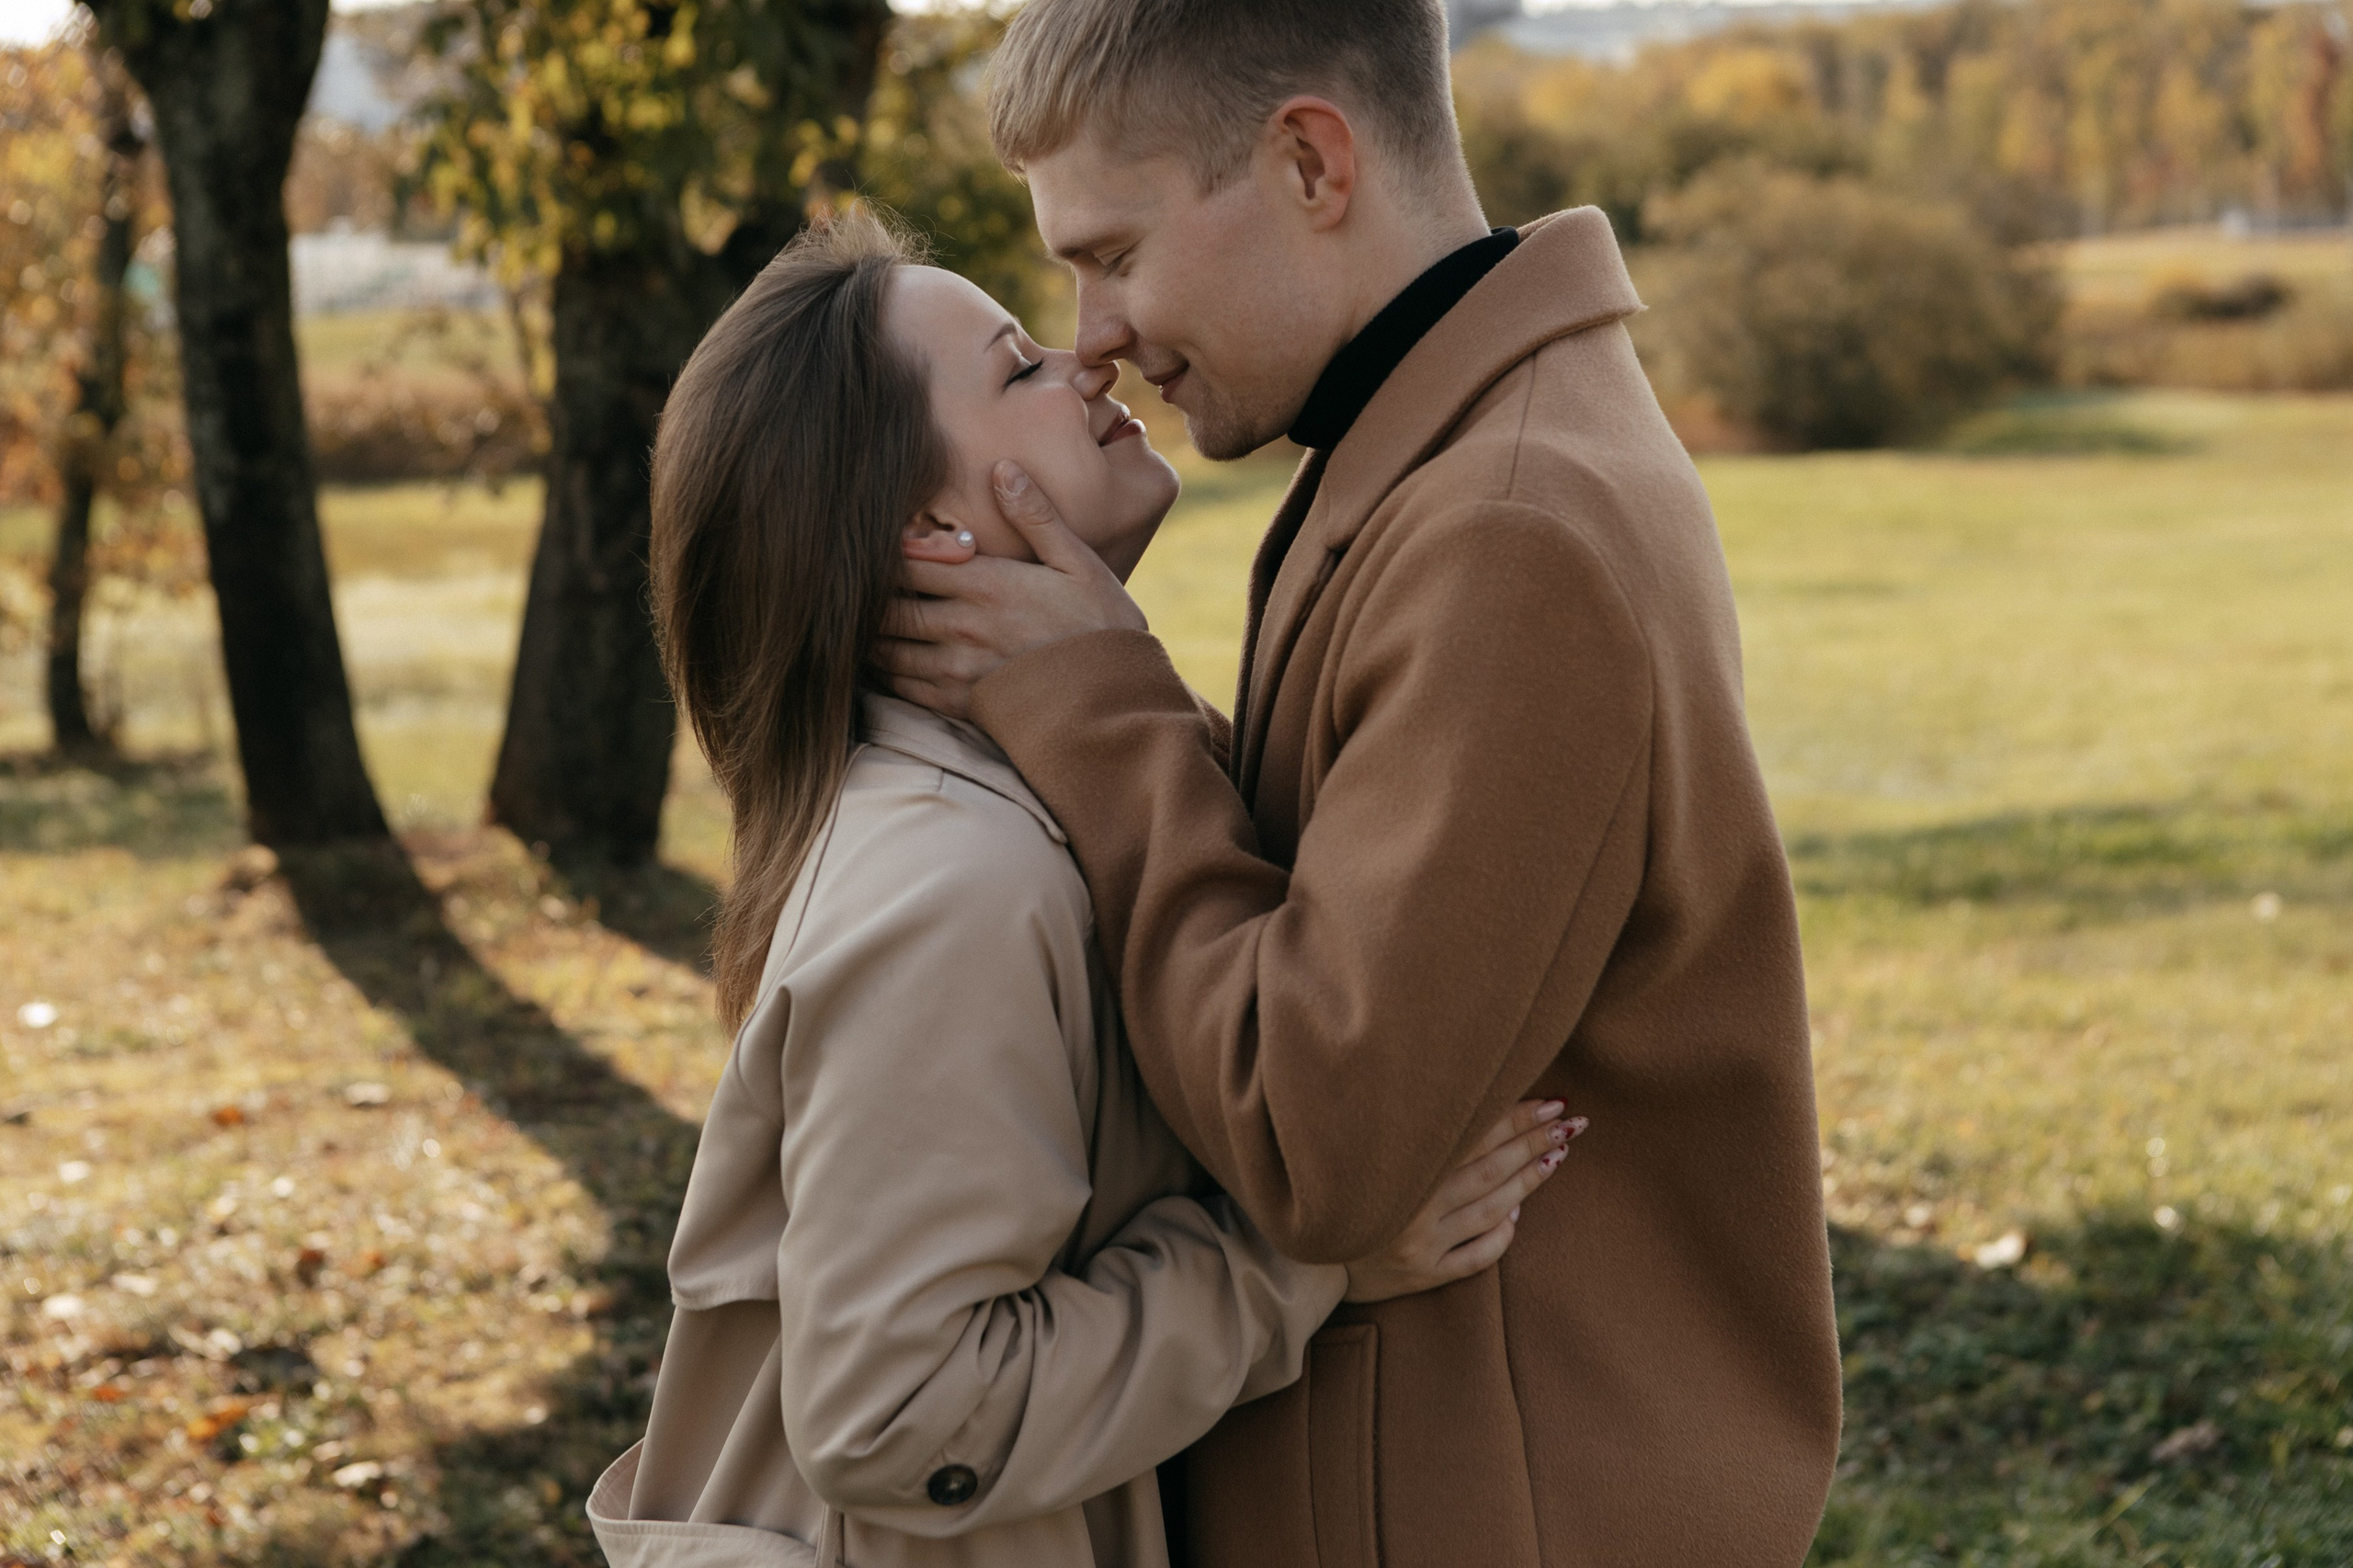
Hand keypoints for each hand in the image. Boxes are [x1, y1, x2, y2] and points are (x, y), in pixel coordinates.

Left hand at [877, 462, 1147, 719]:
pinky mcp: (959, 704)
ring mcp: (958, 669)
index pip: (907, 562)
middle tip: (850, 584)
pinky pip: (902, 687)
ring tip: (857, 619)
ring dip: (868, 633)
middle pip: (886, 606)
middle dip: (865, 595)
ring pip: (885, 648)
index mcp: (986, 584)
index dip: (882, 554)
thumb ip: (1036, 517)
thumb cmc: (1101, 626)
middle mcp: (963, 626)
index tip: (872, 546)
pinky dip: (883, 671)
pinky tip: (881, 658)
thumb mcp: (1078, 563)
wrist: (1115, 700)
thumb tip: (1002, 469)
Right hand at [1341, 1099, 1587, 1303]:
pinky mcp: (1421, 1276)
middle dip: (1533, 1142)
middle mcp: (1407, 1206)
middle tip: (1571, 1121)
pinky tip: (1518, 1212)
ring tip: (1558, 1155)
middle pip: (1486, 1170)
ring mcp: (1417, 1244)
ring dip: (1528, 1180)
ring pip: (1489, 1210)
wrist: (1306, 1259)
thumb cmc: (1339, 1190)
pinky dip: (1501, 1234)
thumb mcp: (1362, 1152)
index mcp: (1394, 1167)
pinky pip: (1475, 1257)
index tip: (1551, 1101)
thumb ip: (1409, 1130)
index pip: (1468, 1134)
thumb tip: (1473, 1101)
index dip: (1513, 1116)